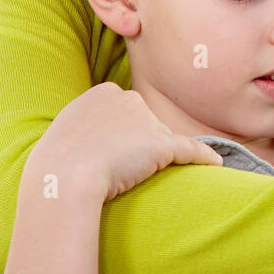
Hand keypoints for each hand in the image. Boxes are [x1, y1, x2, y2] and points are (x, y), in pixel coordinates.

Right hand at [27, 82, 223, 201]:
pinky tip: (217, 164)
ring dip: (156, 158)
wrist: (62, 180)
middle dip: (139, 145)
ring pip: (163, 140)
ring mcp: (146, 121)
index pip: (125, 112)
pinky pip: (191, 150)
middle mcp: (128, 99)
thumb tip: (103, 140)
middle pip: (147, 124)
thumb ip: (87, 128)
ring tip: (130, 177)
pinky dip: (205, 157)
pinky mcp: (162, 145)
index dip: (120, 136)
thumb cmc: (57, 166)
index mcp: (103, 92)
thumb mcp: (66, 135)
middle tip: (114, 169)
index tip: (107, 154)